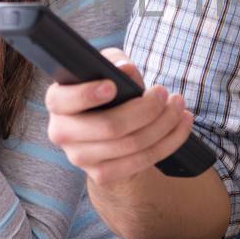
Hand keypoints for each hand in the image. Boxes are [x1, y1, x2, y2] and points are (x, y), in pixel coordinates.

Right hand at [44, 49, 195, 188]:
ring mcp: (80, 158)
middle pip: (109, 126)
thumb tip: (126, 70)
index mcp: (58, 101)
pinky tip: (182, 124)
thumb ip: (115, 62)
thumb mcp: (109, 67)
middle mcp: (62, 132)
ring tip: (178, 105)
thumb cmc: (109, 88)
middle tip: (164, 92)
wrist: (111, 127)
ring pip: (131, 145)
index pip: (62, 100)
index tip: (112, 86)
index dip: (87, 95)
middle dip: (145, 109)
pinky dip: (169, 142)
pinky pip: (142, 161)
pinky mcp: (102, 176)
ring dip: (163, 124)